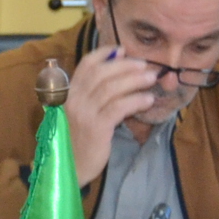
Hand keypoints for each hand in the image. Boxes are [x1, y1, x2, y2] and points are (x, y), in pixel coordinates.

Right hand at [65, 46, 162, 184]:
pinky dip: (136, 100)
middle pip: (101, 73)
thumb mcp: (80, 114)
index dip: (104, 54)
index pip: (85, 66)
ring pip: (111, 88)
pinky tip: (148, 100)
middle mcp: (72, 100)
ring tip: (151, 79)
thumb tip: (116, 72)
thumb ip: (91, 94)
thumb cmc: (77, 141)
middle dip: (125, 66)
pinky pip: (119, 107)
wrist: (70, 169)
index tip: (122, 49)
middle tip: (144, 65)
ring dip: (134, 80)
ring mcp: (83, 114)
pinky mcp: (96, 128)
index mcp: (67, 94)